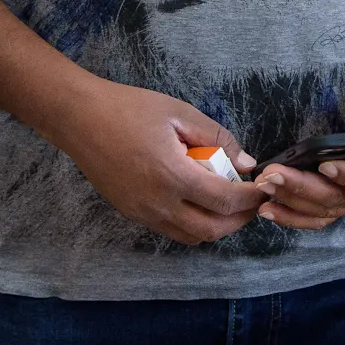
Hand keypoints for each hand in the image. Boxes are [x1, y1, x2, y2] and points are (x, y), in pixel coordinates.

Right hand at [46, 77, 264, 245]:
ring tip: (229, 202)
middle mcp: (158, 204)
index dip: (251, 197)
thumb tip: (246, 163)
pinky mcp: (131, 214)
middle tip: (252, 199)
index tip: (265, 186)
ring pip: (191, 236)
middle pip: (212, 230)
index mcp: (173, 176)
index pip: (225, 201)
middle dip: (239, 218)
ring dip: (217, 225)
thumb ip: (217, 138)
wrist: (80, 118)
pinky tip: (199, 201)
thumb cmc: (130, 108)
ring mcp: (143, 213)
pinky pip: (171, 230)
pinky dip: (193, 224)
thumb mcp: (180, 113)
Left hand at [256, 74, 344, 231]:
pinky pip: (313, 211)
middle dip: (302, 188)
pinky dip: (290, 212)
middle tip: (273, 174)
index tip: (326, 165)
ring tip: (264, 185)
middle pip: (335, 201)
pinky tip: (267, 206)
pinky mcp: (336, 194)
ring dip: (289, 200)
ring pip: (319, 209)